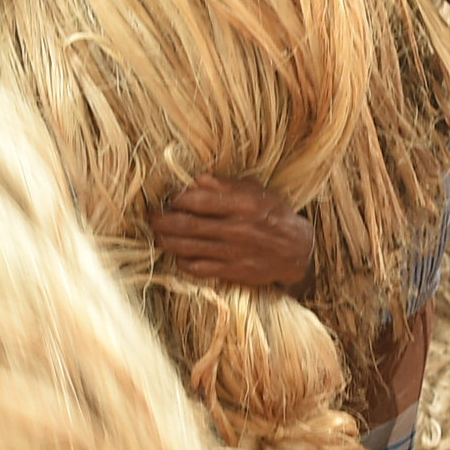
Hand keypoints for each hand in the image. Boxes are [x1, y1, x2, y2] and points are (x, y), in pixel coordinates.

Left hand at [153, 176, 314, 293]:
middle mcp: (236, 229)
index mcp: (242, 205)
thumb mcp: (258, 192)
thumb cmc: (275, 215)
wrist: (297, 250)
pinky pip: (198, 268)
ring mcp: (232, 252)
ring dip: (166, 241)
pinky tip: (177, 254)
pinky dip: (182, 261)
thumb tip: (197, 179)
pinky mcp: (232, 271)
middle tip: (152, 216)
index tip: (168, 196)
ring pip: (187, 248)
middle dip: (162, 220)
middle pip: (186, 225)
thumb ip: (227, 186)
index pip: (198, 201)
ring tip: (158, 234)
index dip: (176, 198)